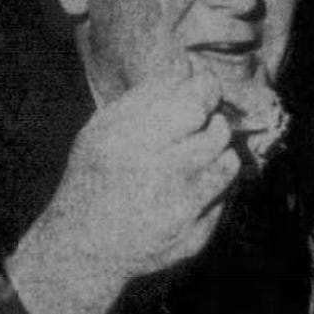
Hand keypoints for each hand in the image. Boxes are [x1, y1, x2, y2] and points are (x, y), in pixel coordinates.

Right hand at [4, 66, 240, 313]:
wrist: (84, 247)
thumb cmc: (93, 177)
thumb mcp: (103, 128)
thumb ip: (147, 95)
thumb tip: (189, 66)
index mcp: (131, 141)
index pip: (196, 101)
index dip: (205, 91)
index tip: (201, 92)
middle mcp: (159, 175)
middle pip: (218, 129)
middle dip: (211, 122)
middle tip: (192, 129)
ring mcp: (181, 211)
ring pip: (229, 161)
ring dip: (216, 154)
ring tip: (190, 159)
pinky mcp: (196, 236)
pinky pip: (227, 196)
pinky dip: (214, 187)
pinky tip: (188, 189)